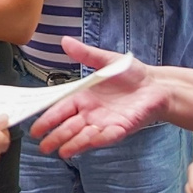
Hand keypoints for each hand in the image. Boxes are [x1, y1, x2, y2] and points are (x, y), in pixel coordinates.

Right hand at [30, 39, 173, 156]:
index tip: (35, 128)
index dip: (48, 118)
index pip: (60, 109)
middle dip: (55, 137)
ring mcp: (105, 123)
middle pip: (69, 127)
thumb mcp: (106, 60)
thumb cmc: (131, 74)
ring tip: (61, 152)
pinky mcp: (121, 129)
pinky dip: (98, 139)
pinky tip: (89, 141)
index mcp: (83, 97)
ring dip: (73, 143)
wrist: (157, 85)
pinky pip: (107, 136)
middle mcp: (91, 113)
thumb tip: (65, 41)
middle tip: (42, 146)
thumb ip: (86, 54)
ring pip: (84, 136)